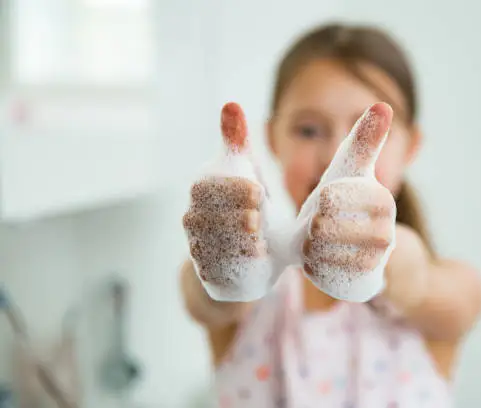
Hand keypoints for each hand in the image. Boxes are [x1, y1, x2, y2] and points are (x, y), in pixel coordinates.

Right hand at [183, 103, 273, 301]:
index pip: (204, 187)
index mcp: (201, 192)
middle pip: (205, 217)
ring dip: (237, 240)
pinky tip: (257, 258)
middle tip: (259, 216)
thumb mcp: (246, 173)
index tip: (258, 191)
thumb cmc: (247, 205)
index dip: (230, 189)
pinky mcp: (209, 275)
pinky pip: (218, 271)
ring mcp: (198, 249)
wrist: (247, 254)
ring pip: (210, 245)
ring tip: (260, 238)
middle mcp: (193, 220)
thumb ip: (237, 143)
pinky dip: (238, 265)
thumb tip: (231, 104)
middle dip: (234, 215)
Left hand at [298, 103, 396, 301]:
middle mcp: (385, 232)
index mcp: (381, 200)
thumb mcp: (354, 171)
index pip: (330, 197)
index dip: (317, 202)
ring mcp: (375, 262)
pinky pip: (325, 277)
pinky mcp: (363, 285)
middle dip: (311, 227)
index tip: (320, 204)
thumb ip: (364, 140)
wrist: (361, 249)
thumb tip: (384, 104)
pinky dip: (315, 268)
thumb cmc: (351, 202)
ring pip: (321, 253)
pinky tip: (318, 261)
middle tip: (313, 227)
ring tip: (313, 243)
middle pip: (324, 227)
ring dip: (310, 247)